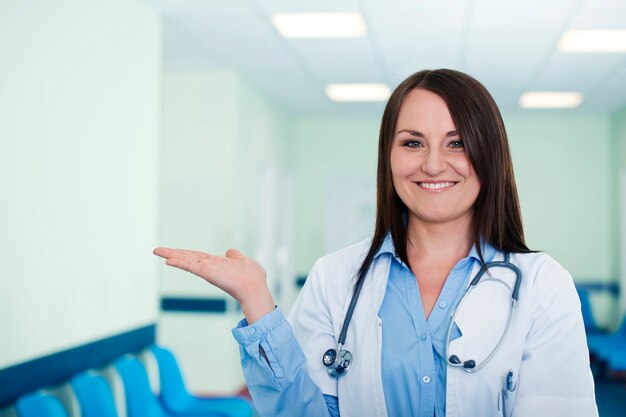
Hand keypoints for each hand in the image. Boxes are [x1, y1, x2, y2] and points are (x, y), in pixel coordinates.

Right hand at [153, 247, 274, 322]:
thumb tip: (229, 251)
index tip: (172, 252)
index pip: (196, 256)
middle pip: (188, 257)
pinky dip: (181, 263)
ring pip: (187, 260)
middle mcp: (209, 266)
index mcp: (216, 263)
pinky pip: (192, 266)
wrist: (255, 286)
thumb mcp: (243, 261)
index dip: (184, 253)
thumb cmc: (252, 276)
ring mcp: (208, 270)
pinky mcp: (208, 273)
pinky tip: (169, 260)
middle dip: (172, 254)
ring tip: (158, 252)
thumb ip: (235, 256)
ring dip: (173, 256)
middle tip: (157, 250)